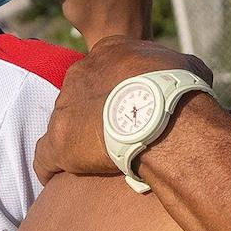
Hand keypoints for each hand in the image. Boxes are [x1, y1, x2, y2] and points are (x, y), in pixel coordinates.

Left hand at [38, 38, 209, 178]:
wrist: (160, 115)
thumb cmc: (178, 90)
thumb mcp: (185, 67)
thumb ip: (177, 68)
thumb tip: (184, 75)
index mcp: (108, 52)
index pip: (104, 69)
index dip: (114, 89)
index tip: (125, 106)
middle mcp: (80, 73)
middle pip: (81, 94)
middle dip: (92, 113)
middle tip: (113, 133)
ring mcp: (65, 107)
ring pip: (63, 124)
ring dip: (75, 139)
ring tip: (92, 160)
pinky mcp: (58, 141)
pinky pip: (44, 157)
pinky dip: (50, 167)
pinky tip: (58, 178)